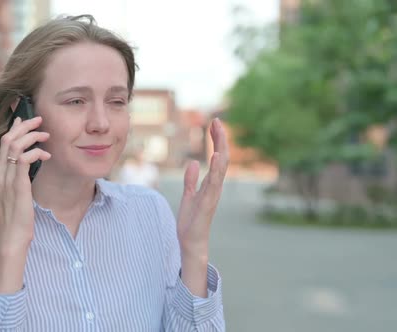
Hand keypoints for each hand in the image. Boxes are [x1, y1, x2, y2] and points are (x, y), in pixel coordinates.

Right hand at [0, 116, 50, 251]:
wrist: (11, 237)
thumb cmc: (16, 219)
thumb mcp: (14, 196)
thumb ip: (16, 180)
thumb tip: (28, 167)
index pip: (3, 145)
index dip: (13, 129)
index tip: (23, 120)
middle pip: (7, 139)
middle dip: (24, 126)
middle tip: (38, 119)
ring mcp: (5, 179)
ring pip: (15, 145)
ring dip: (31, 136)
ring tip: (45, 135)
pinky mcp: (16, 185)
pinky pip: (24, 159)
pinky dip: (36, 152)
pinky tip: (46, 155)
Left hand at [177, 118, 228, 256]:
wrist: (191, 242)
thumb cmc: (191, 221)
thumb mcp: (188, 195)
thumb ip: (190, 180)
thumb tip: (193, 163)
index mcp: (211, 183)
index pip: (217, 157)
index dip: (216, 140)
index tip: (214, 124)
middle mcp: (215, 186)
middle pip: (222, 158)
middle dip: (220, 139)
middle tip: (217, 121)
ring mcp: (213, 193)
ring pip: (221, 167)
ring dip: (220, 148)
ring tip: (218, 132)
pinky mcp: (208, 201)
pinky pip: (214, 182)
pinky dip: (215, 169)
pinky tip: (215, 155)